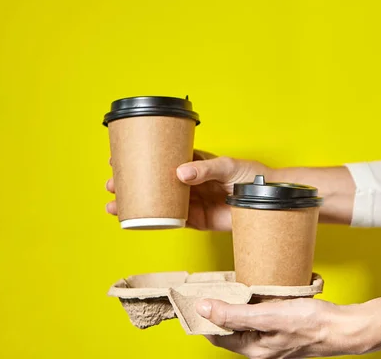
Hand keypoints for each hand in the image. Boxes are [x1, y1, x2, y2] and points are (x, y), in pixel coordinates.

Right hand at [105, 150, 270, 230]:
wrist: (269, 202)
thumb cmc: (252, 176)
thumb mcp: (229, 165)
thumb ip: (205, 169)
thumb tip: (180, 174)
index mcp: (195, 164)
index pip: (163, 159)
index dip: (142, 159)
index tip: (119, 158)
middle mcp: (190, 182)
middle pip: (155, 182)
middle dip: (131, 183)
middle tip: (111, 185)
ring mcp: (193, 201)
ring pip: (159, 203)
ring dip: (137, 204)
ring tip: (114, 206)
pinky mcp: (199, 220)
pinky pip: (173, 221)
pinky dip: (155, 221)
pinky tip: (138, 221)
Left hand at [196, 295, 380, 357]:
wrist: (341, 327)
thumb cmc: (309, 324)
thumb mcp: (267, 316)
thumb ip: (234, 314)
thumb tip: (204, 308)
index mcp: (252, 349)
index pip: (216, 334)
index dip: (205, 316)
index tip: (197, 296)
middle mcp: (259, 347)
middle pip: (229, 327)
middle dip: (219, 308)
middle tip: (213, 286)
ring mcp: (271, 338)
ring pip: (244, 320)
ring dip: (236, 304)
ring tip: (230, 285)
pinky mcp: (281, 328)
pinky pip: (259, 316)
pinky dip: (253, 303)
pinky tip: (255, 290)